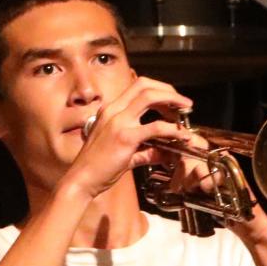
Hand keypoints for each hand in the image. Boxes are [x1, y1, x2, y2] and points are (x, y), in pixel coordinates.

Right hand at [65, 76, 193, 200]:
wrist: (81, 180)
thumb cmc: (97, 168)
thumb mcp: (123, 153)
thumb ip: (146, 150)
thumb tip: (165, 152)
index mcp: (110, 110)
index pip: (137, 86)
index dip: (159, 89)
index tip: (172, 101)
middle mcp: (113, 111)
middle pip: (145, 85)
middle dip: (168, 90)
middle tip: (184, 103)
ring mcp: (118, 122)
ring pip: (150, 97)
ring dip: (172, 101)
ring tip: (186, 113)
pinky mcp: (125, 137)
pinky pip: (155, 127)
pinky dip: (172, 129)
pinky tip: (181, 136)